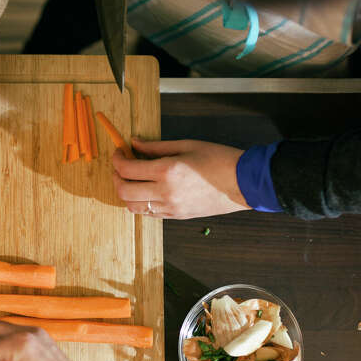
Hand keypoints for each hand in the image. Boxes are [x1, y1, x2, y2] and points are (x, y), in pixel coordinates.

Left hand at [112, 139, 249, 218]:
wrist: (245, 183)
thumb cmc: (219, 159)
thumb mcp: (186, 145)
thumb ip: (156, 147)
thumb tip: (134, 143)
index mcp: (167, 172)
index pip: (127, 170)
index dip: (117, 160)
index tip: (119, 152)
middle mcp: (165, 193)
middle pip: (124, 191)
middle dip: (116, 178)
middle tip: (120, 167)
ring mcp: (170, 208)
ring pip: (133, 207)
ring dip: (125, 193)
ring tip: (131, 180)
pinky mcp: (176, 216)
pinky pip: (148, 214)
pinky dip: (140, 203)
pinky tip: (145, 191)